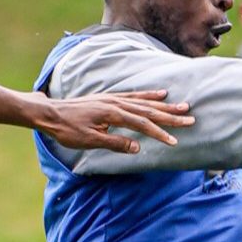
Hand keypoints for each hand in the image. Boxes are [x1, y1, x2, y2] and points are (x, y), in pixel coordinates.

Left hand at [37, 89, 192, 152]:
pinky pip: (134, 95)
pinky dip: (149, 95)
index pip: (142, 124)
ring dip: (165, 105)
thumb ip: (114, 143)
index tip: (174, 141)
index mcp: (113, 114)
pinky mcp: (110, 98)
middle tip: (190, 118)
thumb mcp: (89, 141)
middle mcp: (116, 103)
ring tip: (182, 105)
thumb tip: (137, 147)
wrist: (50, 113)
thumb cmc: (67, 130)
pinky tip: (160, 94)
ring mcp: (114, 98)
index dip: (160, 133)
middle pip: (149, 110)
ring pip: (144, 102)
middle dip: (171, 116)